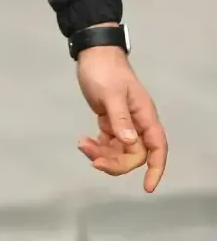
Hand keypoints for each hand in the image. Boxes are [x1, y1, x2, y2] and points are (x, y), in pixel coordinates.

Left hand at [76, 46, 167, 192]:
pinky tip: (84, 142)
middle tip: (93, 159)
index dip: (156, 169)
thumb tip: (131, 143)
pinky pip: (108, 143)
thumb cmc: (104, 70)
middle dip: (116, 162)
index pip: (157, 147)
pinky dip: (97, 147)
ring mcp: (123, 123)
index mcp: (144, 115)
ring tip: (83, 145)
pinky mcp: (110, 121)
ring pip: (119, 151)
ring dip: (102, 154)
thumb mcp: (111, 94)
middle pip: (134, 155)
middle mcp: (137, 122)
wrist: (92, 53)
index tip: (147, 187)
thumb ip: (120, 119)